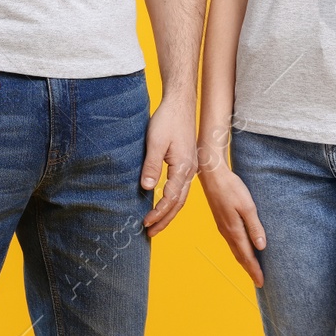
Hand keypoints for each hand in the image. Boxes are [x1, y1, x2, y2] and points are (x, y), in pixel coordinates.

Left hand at [140, 99, 196, 235]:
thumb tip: (148, 189)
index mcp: (183, 167)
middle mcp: (190, 170)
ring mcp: (190, 167)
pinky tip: (165, 203)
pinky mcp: (187, 163)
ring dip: (169, 212)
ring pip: (182, 197)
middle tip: (150, 232)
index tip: (145, 222)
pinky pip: (182, 188)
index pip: (171, 198)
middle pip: (179, 203)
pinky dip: (173, 201)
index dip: (158, 212)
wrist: (180, 103)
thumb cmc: (167, 119)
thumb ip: (152, 165)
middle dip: (165, 219)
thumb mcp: (156, 141)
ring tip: (156, 224)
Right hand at [199, 165, 265, 286]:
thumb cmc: (231, 187)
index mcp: (234, 230)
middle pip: (240, 256)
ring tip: (252, 269)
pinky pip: (232, 241)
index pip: (246, 255)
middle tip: (259, 281)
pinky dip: (239, 250)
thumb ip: (254, 226)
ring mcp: (223, 226)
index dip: (254, 270)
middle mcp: (227, 232)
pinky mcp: (222, 220)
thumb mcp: (247, 205)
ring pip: (235, 249)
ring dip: (244, 261)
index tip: (261, 282)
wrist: (212, 175)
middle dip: (250, 269)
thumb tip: (261, 247)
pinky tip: (242, 248)